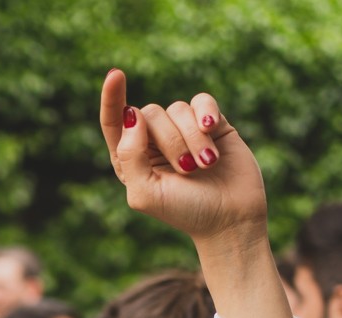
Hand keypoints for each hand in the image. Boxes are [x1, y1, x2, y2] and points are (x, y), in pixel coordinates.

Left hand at [97, 73, 266, 245]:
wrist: (230, 218)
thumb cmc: (184, 211)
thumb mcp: (145, 192)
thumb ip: (129, 155)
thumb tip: (131, 115)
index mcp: (131, 158)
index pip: (114, 121)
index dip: (111, 97)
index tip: (115, 75)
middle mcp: (153, 140)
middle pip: (149, 114)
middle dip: (170, 141)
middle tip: (188, 170)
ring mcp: (183, 129)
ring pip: (177, 109)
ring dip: (192, 138)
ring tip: (205, 165)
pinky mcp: (211, 123)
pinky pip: (202, 101)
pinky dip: (207, 114)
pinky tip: (213, 129)